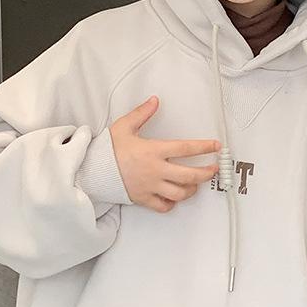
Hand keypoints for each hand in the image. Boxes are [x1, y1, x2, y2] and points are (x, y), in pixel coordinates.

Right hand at [109, 96, 219, 213]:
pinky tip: (174, 198)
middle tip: (214, 169)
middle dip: (206, 173)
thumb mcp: (124, 126)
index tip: (216, 146)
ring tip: (195, 184)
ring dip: (192, 189)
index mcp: (153, 151)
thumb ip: (142, 113)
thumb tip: (155, 101)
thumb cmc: (108, 150)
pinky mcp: (143, 198)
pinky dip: (172, 204)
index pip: (185, 149)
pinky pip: (163, 206)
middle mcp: (155, 170)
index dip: (204, 147)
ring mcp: (150, 186)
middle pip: (190, 175)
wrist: (91, 170)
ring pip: (180, 193)